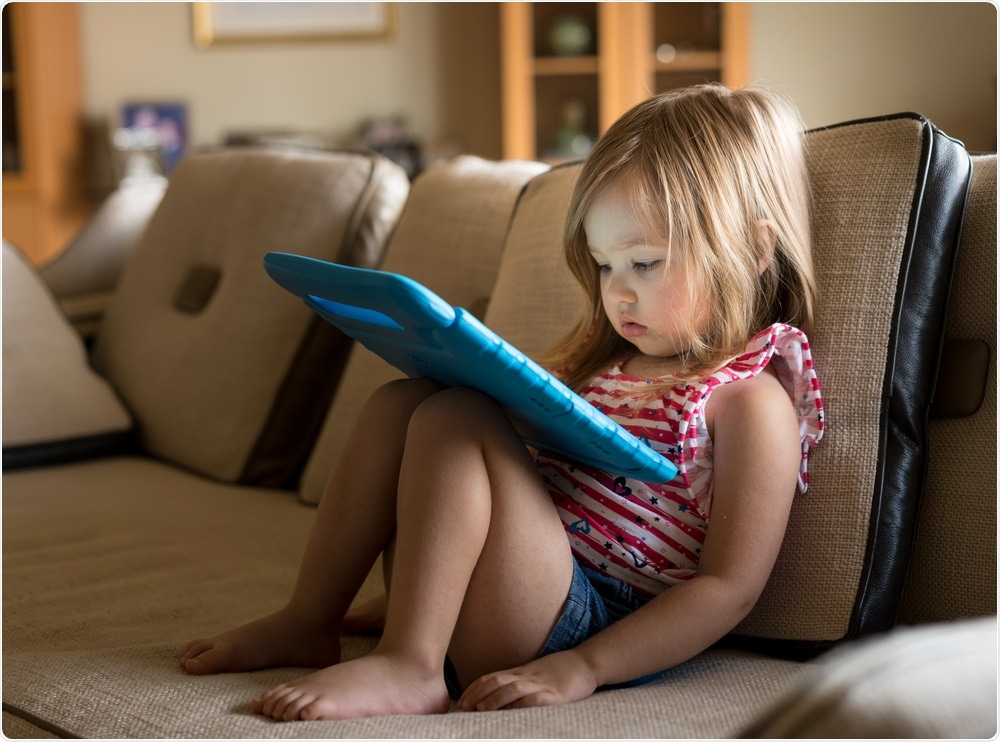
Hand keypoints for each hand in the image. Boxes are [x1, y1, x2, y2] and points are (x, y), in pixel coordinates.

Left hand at [457, 650, 598, 710]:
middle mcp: (527, 676)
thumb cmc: (559, 671)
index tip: (462, 700)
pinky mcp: (555, 695)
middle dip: (477, 694)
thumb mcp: (534, 674)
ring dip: (494, 699)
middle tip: (463, 707)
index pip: (492, 677)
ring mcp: (541, 684)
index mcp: (521, 672)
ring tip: (480, 709)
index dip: (475, 688)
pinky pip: (536, 699)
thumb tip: (496, 697)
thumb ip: (518, 682)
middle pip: (497, 681)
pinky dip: (522, 705)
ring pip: (513, 689)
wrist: (585, 663)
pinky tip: (513, 712)